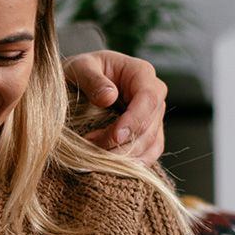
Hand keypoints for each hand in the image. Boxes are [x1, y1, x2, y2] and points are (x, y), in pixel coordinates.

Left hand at [63, 50, 166, 164]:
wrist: (81, 79)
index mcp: (141, 73)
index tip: (115, 136)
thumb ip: (92, 80)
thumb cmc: (81, 70)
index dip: (134, 121)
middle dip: (123, 143)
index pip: (148, 99)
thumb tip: (109, 97)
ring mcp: (153, 116)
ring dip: (125, 157)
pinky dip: (132, 164)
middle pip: (150, 125)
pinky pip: (149, 153)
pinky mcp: (148, 133)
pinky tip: (111, 167)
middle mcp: (154, 94)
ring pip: (151, 144)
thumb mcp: (80, 67)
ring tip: (96, 158)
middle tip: (92, 149)